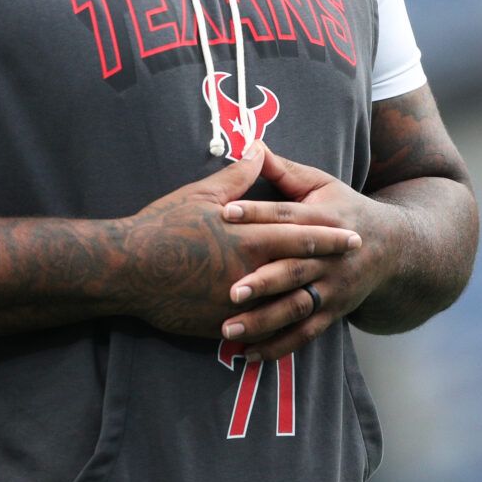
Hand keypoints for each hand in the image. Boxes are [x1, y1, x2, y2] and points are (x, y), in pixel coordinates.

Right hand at [116, 145, 361, 337]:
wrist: (126, 270)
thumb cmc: (162, 227)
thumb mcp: (201, 194)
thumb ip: (238, 177)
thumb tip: (258, 151)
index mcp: (248, 237)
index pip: (300, 235)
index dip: (329, 236)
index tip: (354, 236)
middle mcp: (249, 272)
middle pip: (302, 271)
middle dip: (330, 268)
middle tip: (356, 267)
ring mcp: (237, 303)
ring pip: (285, 306)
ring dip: (310, 301)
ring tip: (330, 299)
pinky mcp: (220, 325)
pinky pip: (257, 331)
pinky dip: (276, 331)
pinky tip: (290, 329)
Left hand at [215, 149, 397, 360]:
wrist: (394, 248)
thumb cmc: (347, 210)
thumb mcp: (323, 184)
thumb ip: (286, 171)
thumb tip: (253, 146)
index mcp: (326, 219)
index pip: (287, 216)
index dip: (257, 213)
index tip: (224, 213)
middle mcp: (331, 256)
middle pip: (295, 268)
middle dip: (264, 280)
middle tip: (230, 290)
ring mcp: (334, 288)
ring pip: (298, 307)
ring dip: (264, 321)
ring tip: (229, 328)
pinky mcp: (334, 312)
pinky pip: (305, 333)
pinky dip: (279, 347)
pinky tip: (250, 355)